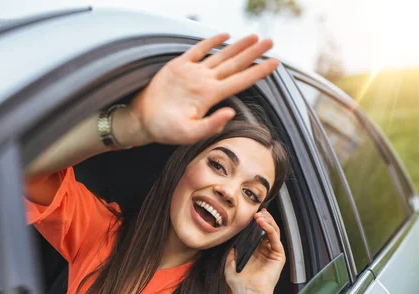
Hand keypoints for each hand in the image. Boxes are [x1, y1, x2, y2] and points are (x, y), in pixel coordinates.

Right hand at [121, 33, 278, 146]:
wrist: (143, 120)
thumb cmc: (165, 129)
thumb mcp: (189, 133)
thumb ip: (211, 125)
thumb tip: (231, 112)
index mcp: (210, 96)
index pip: (240, 81)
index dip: (259, 72)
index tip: (275, 63)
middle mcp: (205, 82)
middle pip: (235, 64)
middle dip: (254, 53)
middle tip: (271, 41)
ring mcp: (193, 73)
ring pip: (221, 56)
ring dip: (239, 46)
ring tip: (255, 38)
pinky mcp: (179, 66)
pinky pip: (198, 50)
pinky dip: (211, 41)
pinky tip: (224, 35)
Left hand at [224, 209, 285, 293]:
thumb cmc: (240, 284)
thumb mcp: (230, 264)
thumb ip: (231, 252)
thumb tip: (231, 242)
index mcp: (255, 252)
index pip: (257, 232)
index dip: (255, 222)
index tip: (250, 214)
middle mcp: (265, 251)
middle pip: (267, 229)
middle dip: (263, 218)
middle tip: (257, 211)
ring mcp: (272, 253)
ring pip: (274, 231)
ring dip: (267, 221)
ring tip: (259, 216)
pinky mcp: (278, 256)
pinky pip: (275, 239)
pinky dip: (270, 229)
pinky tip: (263, 223)